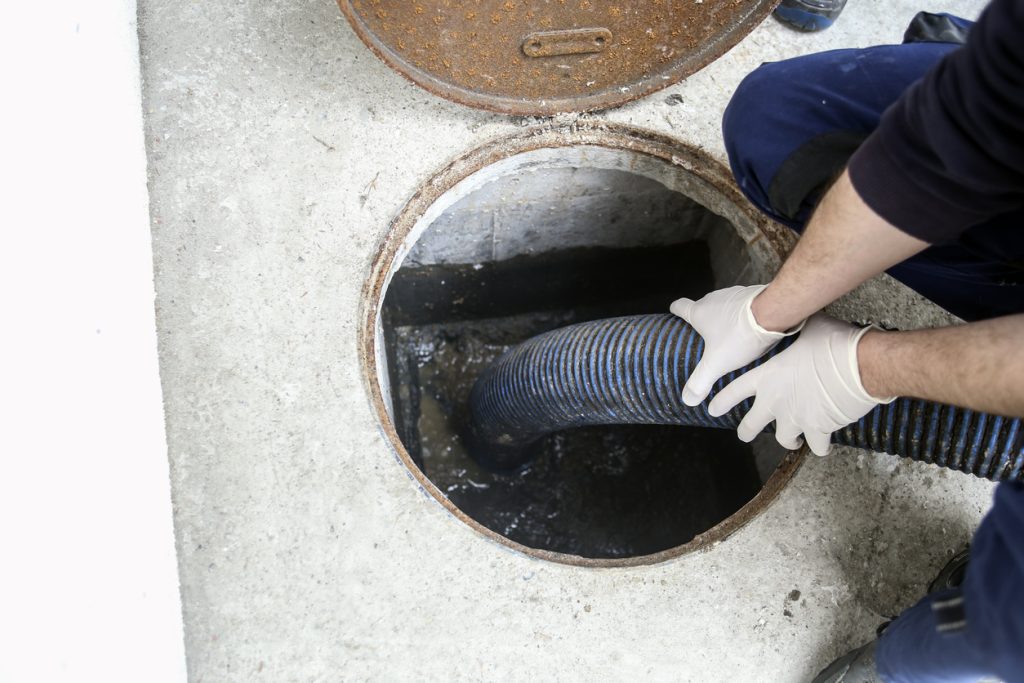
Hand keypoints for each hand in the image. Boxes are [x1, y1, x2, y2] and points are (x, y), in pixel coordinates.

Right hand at [670, 285, 802, 405]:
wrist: (773, 314)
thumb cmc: (739, 336)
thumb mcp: (717, 363)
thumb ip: (701, 381)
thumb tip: (687, 399)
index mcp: (699, 312)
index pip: (680, 306)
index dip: (676, 310)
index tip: (674, 312)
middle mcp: (714, 299)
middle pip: (703, 306)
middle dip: (704, 319)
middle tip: (706, 336)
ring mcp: (734, 294)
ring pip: (724, 305)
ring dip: (725, 316)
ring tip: (730, 334)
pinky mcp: (752, 294)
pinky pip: (743, 304)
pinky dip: (743, 314)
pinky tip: (751, 328)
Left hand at [707, 314, 894, 455]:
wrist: (858, 365)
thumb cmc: (833, 343)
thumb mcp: (808, 330)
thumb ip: (797, 332)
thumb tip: (803, 317)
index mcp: (768, 376)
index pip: (735, 391)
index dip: (722, 401)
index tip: (712, 409)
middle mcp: (776, 400)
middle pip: (750, 425)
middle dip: (746, 431)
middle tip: (744, 434)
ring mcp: (795, 418)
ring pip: (783, 439)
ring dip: (788, 440)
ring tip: (792, 440)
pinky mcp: (818, 430)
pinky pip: (816, 446)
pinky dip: (820, 447)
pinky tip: (823, 445)